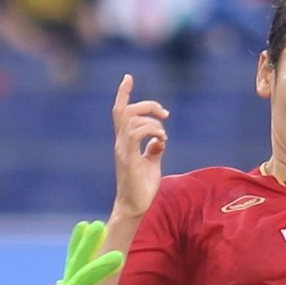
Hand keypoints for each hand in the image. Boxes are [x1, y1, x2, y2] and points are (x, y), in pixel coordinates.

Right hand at [112, 75, 167, 219]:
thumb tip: (159, 140)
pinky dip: (151, 131)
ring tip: (163, 136)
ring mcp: (123, 150)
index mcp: (124, 142)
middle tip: (165, 113)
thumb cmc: (142, 187)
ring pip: (132, 120)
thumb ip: (154, 149)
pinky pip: (135, 134)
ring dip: (153, 122)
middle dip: (147, 104)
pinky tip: (161, 140)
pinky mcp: (128, 159)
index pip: (120, 112)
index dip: (123, 93)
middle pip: (125, 111)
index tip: (128, 77)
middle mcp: (120, 143)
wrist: (135, 207)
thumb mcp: (152, 163)